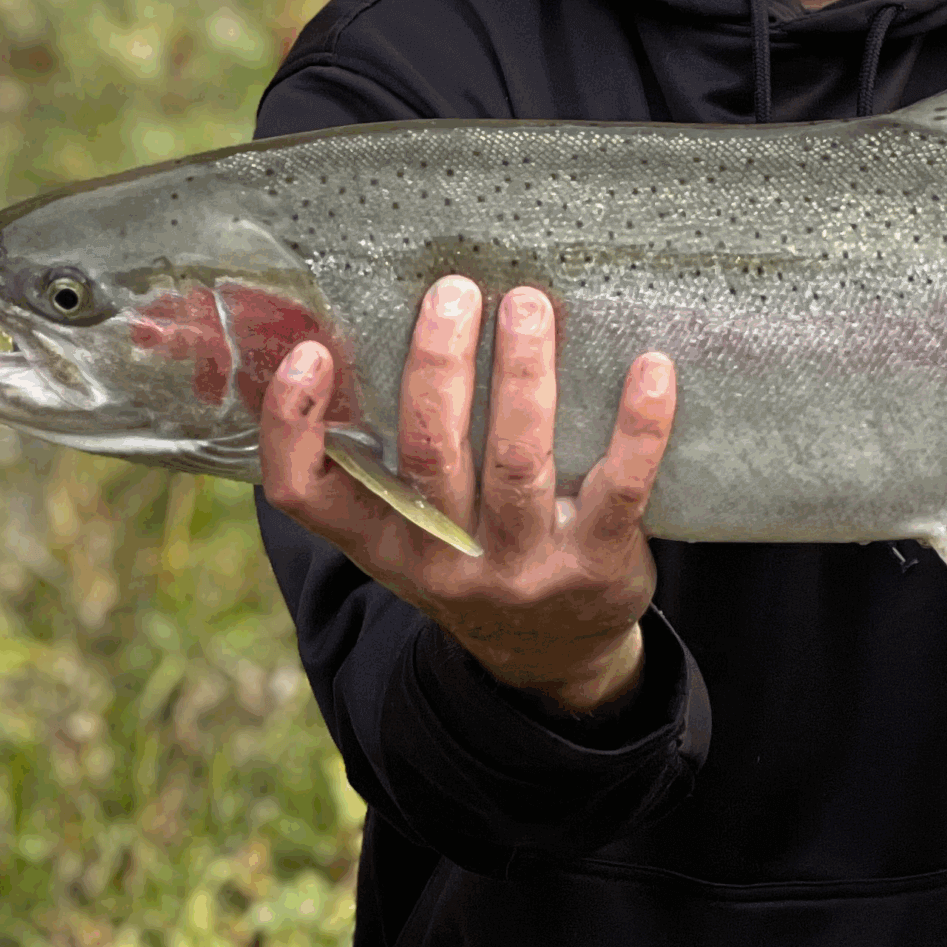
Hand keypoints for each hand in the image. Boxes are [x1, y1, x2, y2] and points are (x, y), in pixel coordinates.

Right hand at [260, 275, 672, 713]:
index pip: (310, 495)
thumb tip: (360, 328)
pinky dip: (637, 426)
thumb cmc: (474, 558)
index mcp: (384, 542)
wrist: (556, 655)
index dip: (294, 426)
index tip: (310, 351)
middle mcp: (445, 560)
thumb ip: (386, 460)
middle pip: (429, 454)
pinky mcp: (598, 563)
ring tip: (527, 305)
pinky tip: (651, 368)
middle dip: (438, 366)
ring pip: (517, 462)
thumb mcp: (412, 533)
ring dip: (523, 375)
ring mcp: (523, 566)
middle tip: (452, 291)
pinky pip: (620, 486)